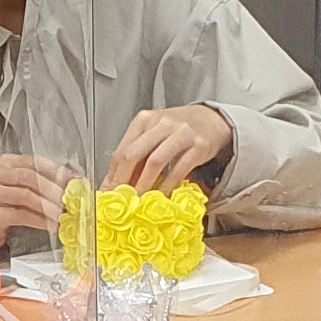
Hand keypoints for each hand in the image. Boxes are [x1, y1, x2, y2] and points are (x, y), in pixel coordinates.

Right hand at [0, 154, 68, 260]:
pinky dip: (39, 221)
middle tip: (70, 200)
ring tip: (62, 214)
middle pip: (30, 177)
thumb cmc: (4, 206)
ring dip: (48, 206)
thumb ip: (43, 183)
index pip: (35, 162)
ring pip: (26, 195)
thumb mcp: (21, 188)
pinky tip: (50, 225)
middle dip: (54, 189)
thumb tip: (75, 183)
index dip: (58, 172)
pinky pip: (20, 215)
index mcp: (6, 163)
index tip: (75, 181)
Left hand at [106, 105, 231, 190]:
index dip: (113, 175)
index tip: (110, 193)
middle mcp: (161, 123)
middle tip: (122, 200)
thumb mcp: (154, 135)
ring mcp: (181, 133)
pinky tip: (163, 196)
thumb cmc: (178, 130)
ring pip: (154, 162)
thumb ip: (137, 155)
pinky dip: (168, 186)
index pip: (122, 150)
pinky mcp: (198, 146)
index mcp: (144, 119)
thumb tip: (116, 183)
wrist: (210, 120)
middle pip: (134, 154)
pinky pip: (178, 170)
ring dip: (144, 185)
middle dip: (124, 181)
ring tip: (140, 201)